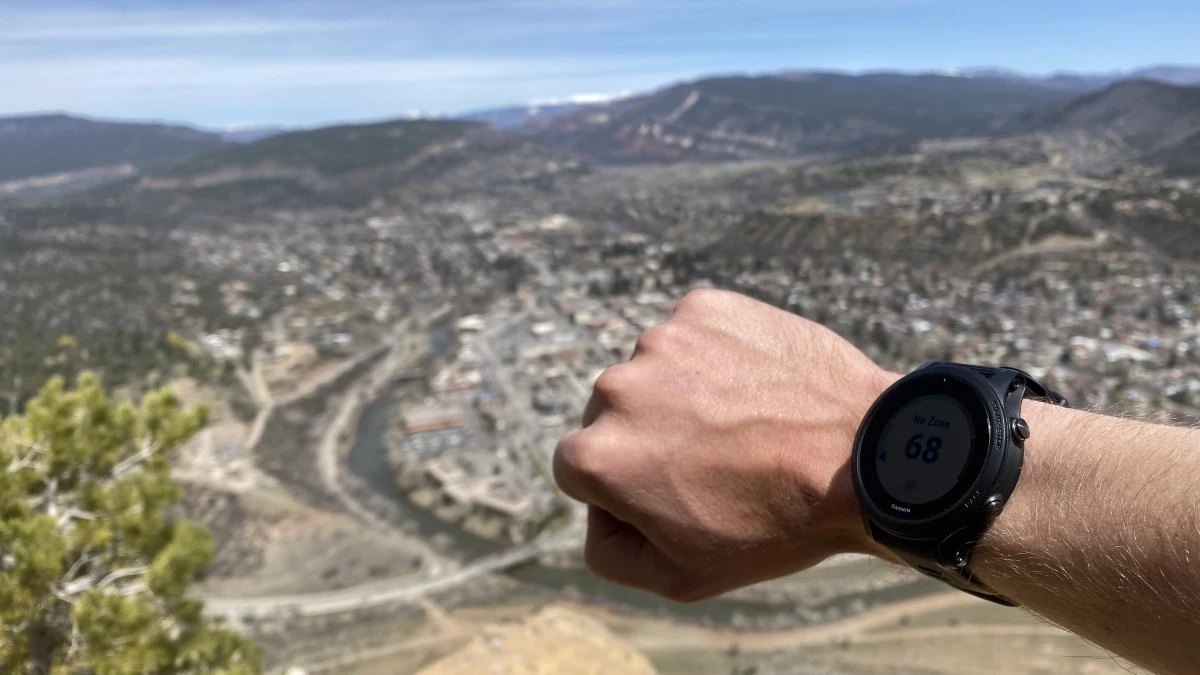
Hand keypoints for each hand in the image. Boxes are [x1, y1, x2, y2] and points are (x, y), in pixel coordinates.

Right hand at [553, 289, 894, 600]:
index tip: (680, 494)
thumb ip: (609, 553)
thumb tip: (596, 513)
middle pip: (614, 416)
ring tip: (745, 424)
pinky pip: (694, 336)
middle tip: (718, 462)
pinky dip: (716, 357)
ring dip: (685, 395)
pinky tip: (757, 387)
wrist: (864, 455)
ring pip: (655, 373)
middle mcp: (614, 388)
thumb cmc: (774, 523)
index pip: (580, 470)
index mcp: (595, 456)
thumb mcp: (681, 577)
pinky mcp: (704, 307)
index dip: (628, 489)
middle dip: (653, 437)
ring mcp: (660, 340)